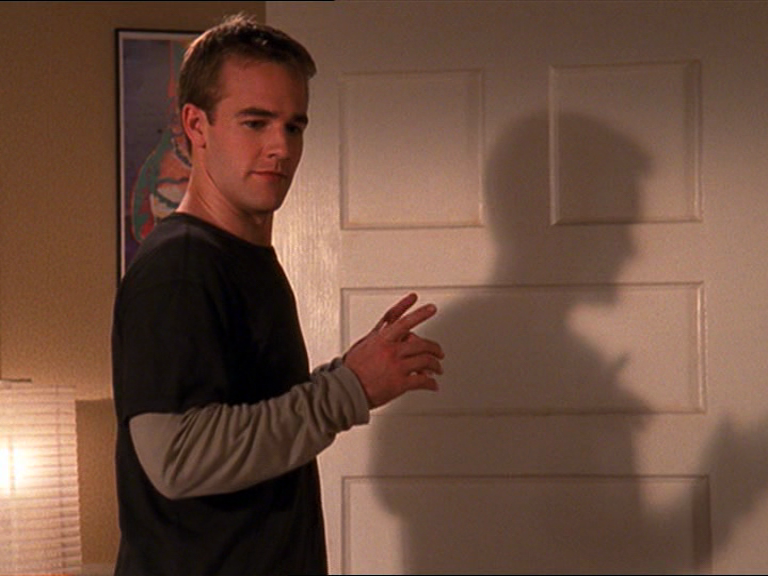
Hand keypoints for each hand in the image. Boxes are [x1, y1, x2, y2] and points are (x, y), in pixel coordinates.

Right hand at [343, 293, 443, 408]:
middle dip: (434, 347)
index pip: (404, 320)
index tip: (431, 308)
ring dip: (435, 365)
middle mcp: (391, 350)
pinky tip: (433, 384)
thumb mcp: (363, 343)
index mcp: (382, 339)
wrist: (346, 390)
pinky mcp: (400, 383)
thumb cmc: (352, 369)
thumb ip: (379, 332)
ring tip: (438, 369)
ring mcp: (397, 366)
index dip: (419, 313)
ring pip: (425, 361)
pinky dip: (431, 383)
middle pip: (421, 343)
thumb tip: (389, 323)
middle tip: (439, 351)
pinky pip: (422, 381)